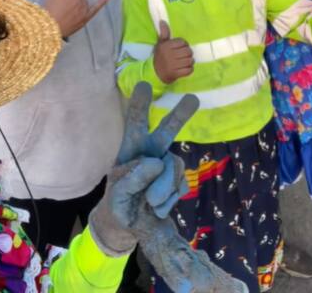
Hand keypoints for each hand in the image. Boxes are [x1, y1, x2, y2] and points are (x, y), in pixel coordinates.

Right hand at [44, 0, 108, 37]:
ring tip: (67, 11)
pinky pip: (95, 9)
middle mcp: (80, 0)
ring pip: (85, 0)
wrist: (49, 29)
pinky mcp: (85, 17)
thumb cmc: (48, 11)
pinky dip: (101, 3)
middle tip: (64, 3)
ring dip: (79, 2)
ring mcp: (84, 9)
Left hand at [90, 83, 247, 292]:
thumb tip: (158, 163)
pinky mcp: (178, 182)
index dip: (140, 106)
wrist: (131, 226)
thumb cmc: (119, 203)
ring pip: (174, 167)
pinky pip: (180, 187)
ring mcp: (167, 167)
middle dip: (180, 114)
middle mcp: (152, 152)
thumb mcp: (118, 193)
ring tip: (149, 202)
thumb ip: (133, 178)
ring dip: (162, 188)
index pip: (135, 124)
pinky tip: (156, 209)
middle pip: (167, 130)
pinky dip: (167, 201)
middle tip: (193, 99)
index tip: (143, 84)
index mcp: (132, 150)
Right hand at [153, 21, 193, 83]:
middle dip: (188, 53)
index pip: (183, 42)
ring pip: (190, 60)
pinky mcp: (175, 74)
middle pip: (188, 51)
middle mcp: (169, 55)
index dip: (184, 44)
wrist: (154, 73)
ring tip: (186, 62)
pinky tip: (185, 68)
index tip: (181, 48)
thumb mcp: (161, 44)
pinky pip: (189, 70)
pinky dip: (189, 69)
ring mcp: (172, 65)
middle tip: (185, 55)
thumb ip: (164, 33)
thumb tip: (162, 21)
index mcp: (166, 46)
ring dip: (190, 61)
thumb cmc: (160, 56)